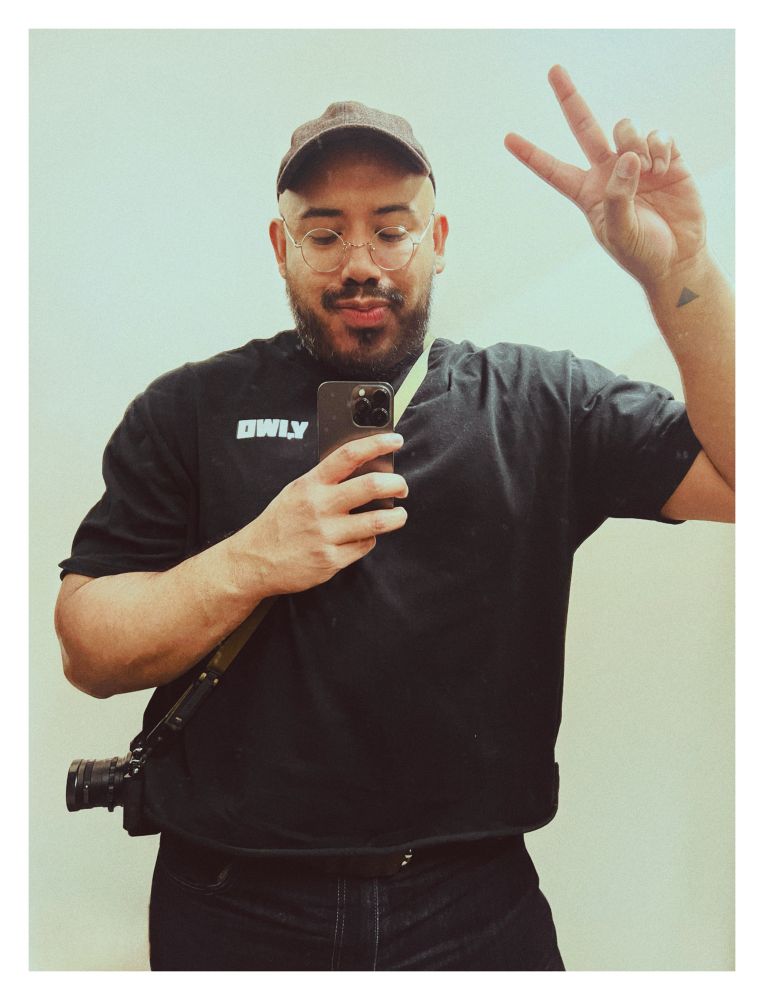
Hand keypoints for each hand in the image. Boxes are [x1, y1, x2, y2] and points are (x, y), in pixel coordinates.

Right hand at [233, 433, 408, 596]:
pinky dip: (370, 540)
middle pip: (371, 486)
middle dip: (396, 484)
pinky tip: (364, 537)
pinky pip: (364, 546)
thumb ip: (326, 481)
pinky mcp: (331, 560)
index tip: (395, 440)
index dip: (376, 444)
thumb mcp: (297, 491)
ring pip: (377, 522)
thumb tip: (366, 469)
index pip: (349, 455)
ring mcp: (326, 534)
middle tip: (402, 487)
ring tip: (399, 515)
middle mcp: (319, 506)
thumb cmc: (281, 522)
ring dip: (396, 517)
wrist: (255, 560)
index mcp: (311, 484)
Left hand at [504, 65, 707, 289]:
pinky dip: (660, 146)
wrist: (678, 260)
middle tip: (553, 70)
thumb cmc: (642, 254)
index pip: (553, 170)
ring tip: (648, 170)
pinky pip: (658, 135)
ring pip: (625, 128)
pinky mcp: (665, 158)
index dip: (531, 154)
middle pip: (584, 127)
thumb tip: (628, 157)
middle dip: (569, 98)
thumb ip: (618, 196)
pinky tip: (663, 167)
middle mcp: (608, 172)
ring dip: (634, 142)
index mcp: (587, 193)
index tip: (507, 138)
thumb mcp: (620, 233)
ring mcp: (636, 162)